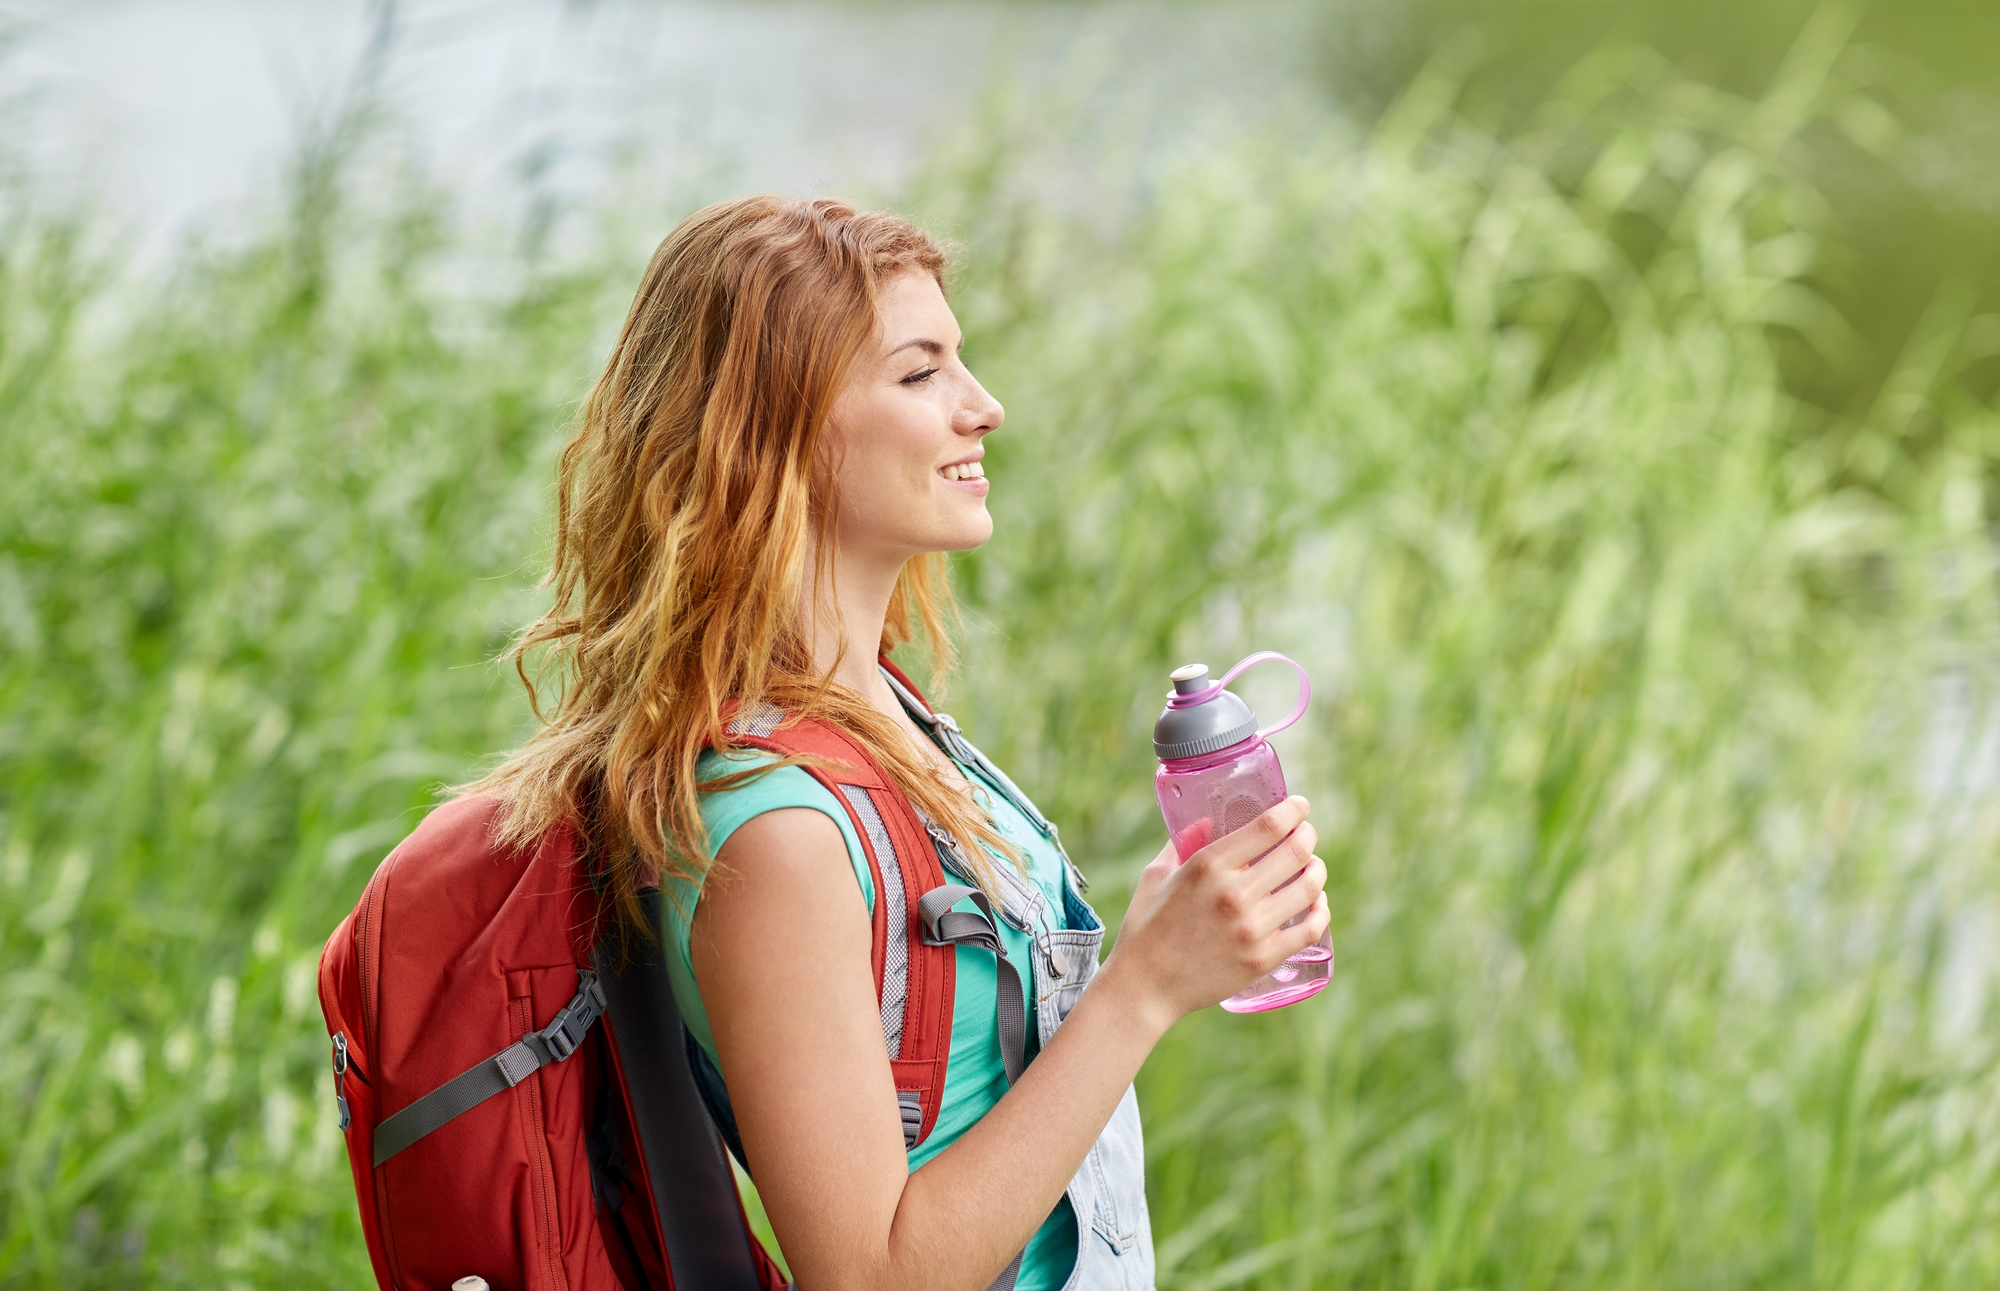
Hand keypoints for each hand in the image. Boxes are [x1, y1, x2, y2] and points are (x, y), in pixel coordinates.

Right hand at [1100, 796, 1328, 1032]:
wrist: (1144, 987)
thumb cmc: (1145, 927)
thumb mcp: (1156, 875)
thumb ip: (1181, 844)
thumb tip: (1206, 822)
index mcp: (1208, 865)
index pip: (1269, 826)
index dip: (1294, 810)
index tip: (1299, 806)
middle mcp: (1234, 893)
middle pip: (1297, 852)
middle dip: (1308, 835)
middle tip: (1307, 835)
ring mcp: (1252, 928)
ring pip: (1309, 887)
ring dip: (1317, 871)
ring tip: (1312, 867)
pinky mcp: (1262, 958)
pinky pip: (1310, 928)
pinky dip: (1321, 911)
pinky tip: (1317, 903)